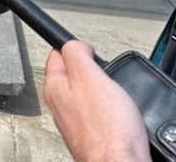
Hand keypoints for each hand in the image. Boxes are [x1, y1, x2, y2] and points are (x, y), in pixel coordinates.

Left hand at [43, 41, 149, 161]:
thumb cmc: (108, 130)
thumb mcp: (90, 76)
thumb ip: (77, 54)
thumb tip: (74, 44)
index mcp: (55, 87)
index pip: (58, 54)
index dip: (78, 49)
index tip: (91, 53)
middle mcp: (61, 104)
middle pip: (75, 74)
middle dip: (94, 71)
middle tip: (107, 77)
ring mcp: (76, 120)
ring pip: (89, 93)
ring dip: (105, 90)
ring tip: (116, 96)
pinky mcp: (93, 132)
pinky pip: (102, 111)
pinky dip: (112, 109)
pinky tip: (120, 113)